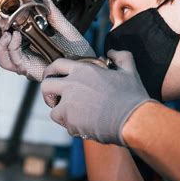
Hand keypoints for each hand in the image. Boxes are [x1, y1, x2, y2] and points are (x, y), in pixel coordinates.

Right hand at [0, 0, 94, 80]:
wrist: (88, 63)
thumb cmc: (80, 51)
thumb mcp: (65, 28)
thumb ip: (53, 14)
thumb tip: (45, 0)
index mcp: (32, 48)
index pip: (8, 44)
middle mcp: (28, 59)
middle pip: (1, 53)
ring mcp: (29, 66)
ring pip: (5, 60)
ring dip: (0, 46)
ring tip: (6, 33)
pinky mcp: (33, 70)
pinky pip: (16, 62)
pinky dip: (12, 50)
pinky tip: (14, 38)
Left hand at [41, 50, 155, 145]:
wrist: (134, 120)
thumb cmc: (132, 96)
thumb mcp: (129, 71)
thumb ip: (120, 57)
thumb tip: (110, 53)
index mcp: (83, 70)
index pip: (57, 64)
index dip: (51, 71)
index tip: (52, 77)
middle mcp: (72, 85)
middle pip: (45, 86)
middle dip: (48, 94)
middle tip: (56, 100)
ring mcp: (69, 104)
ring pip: (53, 111)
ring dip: (62, 114)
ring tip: (76, 116)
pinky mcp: (71, 122)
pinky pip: (66, 126)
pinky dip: (74, 127)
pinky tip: (87, 126)